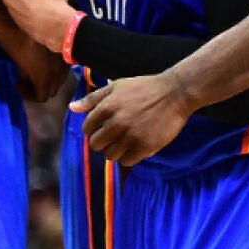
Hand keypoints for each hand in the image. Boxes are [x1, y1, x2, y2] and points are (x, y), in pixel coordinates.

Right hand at [0, 0, 66, 102]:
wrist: (12, 26)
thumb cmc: (23, 30)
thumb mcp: (39, 43)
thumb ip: (43, 57)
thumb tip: (37, 70)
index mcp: (66, 53)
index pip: (62, 72)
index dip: (48, 74)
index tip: (33, 71)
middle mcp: (64, 64)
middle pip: (57, 83)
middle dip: (43, 84)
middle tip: (26, 78)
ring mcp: (55, 72)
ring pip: (50, 92)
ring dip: (36, 89)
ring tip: (21, 82)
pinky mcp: (43, 79)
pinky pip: (41, 97)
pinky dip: (29, 95)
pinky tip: (18, 85)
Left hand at [72, 74, 191, 163]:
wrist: (176, 92)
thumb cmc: (145, 88)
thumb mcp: (117, 87)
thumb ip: (93, 98)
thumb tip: (72, 108)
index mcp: (107, 107)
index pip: (87, 129)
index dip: (94, 129)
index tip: (104, 127)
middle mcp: (117, 123)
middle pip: (96, 145)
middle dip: (102, 142)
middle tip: (114, 136)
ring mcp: (131, 136)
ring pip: (110, 155)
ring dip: (116, 150)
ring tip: (126, 141)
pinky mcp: (146, 146)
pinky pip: (127, 161)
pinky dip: (129, 156)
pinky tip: (136, 146)